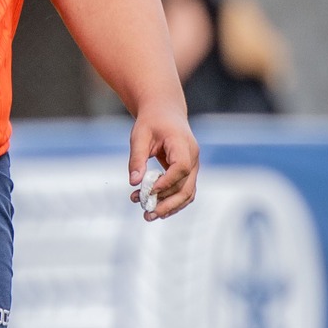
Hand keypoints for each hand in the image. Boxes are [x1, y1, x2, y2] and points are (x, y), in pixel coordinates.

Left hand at [129, 101, 197, 220]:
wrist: (164, 113)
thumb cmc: (151, 122)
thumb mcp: (139, 136)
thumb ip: (137, 158)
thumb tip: (134, 182)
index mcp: (182, 144)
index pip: (181, 167)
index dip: (167, 182)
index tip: (149, 191)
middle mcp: (193, 156)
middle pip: (187, 186)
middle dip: (167, 202)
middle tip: (147, 213)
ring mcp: (193, 166)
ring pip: (188, 193)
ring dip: (170, 207)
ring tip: (149, 215)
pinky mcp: (188, 172)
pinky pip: (185, 191)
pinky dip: (173, 202)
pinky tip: (157, 209)